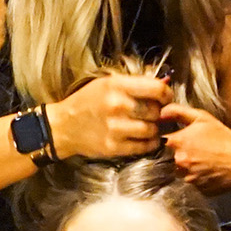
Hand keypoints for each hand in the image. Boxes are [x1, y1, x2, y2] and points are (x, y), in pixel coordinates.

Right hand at [45, 72, 170, 160]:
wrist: (64, 126)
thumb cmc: (87, 102)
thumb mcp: (107, 83)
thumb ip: (134, 84)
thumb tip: (164, 85)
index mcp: (116, 86)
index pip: (156, 88)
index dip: (166, 94)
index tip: (165, 98)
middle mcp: (117, 106)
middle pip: (156, 111)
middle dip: (158, 113)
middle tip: (152, 114)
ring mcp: (115, 128)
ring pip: (152, 130)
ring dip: (154, 129)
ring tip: (146, 126)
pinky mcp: (114, 147)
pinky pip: (143, 146)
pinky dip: (149, 143)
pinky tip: (144, 138)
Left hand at [159, 104, 230, 195]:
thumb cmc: (224, 138)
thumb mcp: (202, 118)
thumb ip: (178, 112)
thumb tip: (160, 112)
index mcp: (177, 142)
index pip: (161, 142)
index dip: (169, 140)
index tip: (179, 139)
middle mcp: (179, 161)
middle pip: (168, 158)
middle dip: (179, 153)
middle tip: (196, 149)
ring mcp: (187, 177)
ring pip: (179, 171)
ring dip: (187, 166)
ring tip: (203, 160)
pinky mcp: (195, 188)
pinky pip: (190, 182)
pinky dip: (196, 177)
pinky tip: (207, 169)